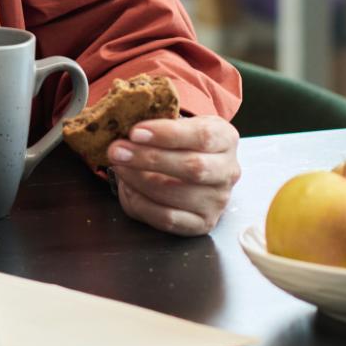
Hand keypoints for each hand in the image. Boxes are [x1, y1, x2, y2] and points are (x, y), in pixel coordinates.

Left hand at [106, 115, 241, 236]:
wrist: (190, 167)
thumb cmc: (177, 142)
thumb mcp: (175, 123)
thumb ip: (156, 123)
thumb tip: (123, 124)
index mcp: (225, 138)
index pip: (202, 136)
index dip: (167, 134)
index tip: (135, 132)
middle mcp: (228, 171)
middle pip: (193, 167)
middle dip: (149, 158)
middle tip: (117, 151)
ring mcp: (218, 200)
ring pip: (176, 193)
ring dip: (138, 180)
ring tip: (119, 167)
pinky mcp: (202, 223)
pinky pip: (168, 218)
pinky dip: (141, 203)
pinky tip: (128, 188)